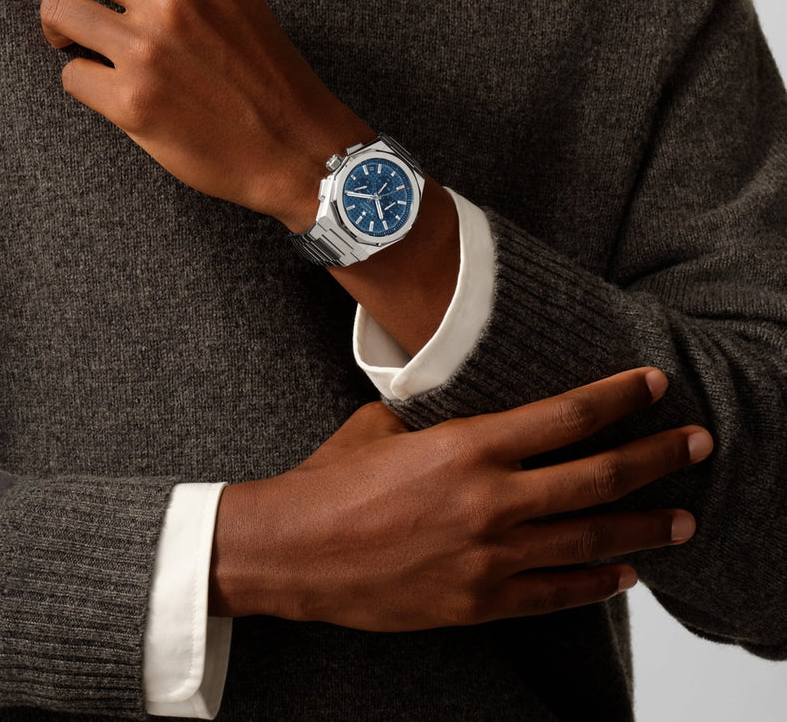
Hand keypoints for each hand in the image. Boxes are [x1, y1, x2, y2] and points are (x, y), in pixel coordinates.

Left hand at [12, 0, 374, 230]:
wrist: (300, 151)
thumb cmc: (273, 85)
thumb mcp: (238, 7)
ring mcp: (148, 51)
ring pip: (59, 13)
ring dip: (60, 26)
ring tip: (72, 38)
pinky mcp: (133, 102)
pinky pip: (72, 76)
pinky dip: (84, 81)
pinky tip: (110, 89)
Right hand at [209, 368, 712, 630]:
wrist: (293, 551)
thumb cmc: (333, 481)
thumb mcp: (385, 428)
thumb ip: (439, 424)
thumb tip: (467, 416)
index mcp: (466, 446)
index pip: (566, 416)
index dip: (618, 398)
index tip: (653, 387)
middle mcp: (489, 500)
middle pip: (596, 476)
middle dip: (655, 458)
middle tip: (696, 444)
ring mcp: (488, 556)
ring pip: (588, 539)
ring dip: (642, 526)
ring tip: (682, 518)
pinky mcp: (478, 602)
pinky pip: (555, 594)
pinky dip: (595, 584)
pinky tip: (623, 573)